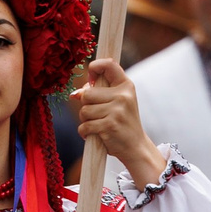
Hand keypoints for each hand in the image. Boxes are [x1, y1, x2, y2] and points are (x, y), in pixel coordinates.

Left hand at [71, 59, 163, 184]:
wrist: (135, 147)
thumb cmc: (122, 123)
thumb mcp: (118, 102)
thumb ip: (99, 93)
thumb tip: (75, 94)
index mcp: (126, 86)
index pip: (109, 64)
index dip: (94, 68)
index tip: (91, 81)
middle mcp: (123, 96)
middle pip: (87, 94)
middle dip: (86, 105)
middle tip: (97, 114)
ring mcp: (117, 111)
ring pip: (84, 111)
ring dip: (85, 120)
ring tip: (98, 125)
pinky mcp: (109, 126)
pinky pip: (84, 126)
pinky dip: (85, 132)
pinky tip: (95, 134)